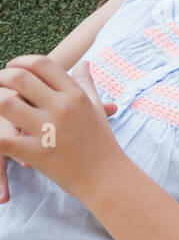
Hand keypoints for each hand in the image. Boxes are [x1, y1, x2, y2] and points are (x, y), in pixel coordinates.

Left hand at [0, 57, 120, 201]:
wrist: (108, 177)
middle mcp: (61, 108)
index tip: (12, 68)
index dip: (21, 61)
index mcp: (75, 96)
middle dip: (1, 77)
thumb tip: (83, 63)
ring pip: (5, 103)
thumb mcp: (96, 110)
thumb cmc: (102, 143)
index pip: (42, 64)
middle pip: (19, 78)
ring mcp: (48, 130)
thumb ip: (86, 84)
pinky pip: (2, 139)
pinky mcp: (36, 153)